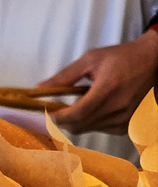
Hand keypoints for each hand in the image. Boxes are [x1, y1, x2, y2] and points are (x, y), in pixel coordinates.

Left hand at [40, 32, 157, 135]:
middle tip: (57, 107)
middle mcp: (118, 108)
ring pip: (87, 129)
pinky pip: (99, 129)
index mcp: (108, 90)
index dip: (56, 116)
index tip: (45, 110)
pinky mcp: (127, 125)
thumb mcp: (91, 60)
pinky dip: (90, 122)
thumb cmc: (122, 57)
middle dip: (62, 119)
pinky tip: (95, 107)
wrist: (152, 60)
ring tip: (82, 101)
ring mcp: (124, 119)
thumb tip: (39, 89)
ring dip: (76, 120)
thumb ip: (64, 76)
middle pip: (78, 125)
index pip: (75, 114)